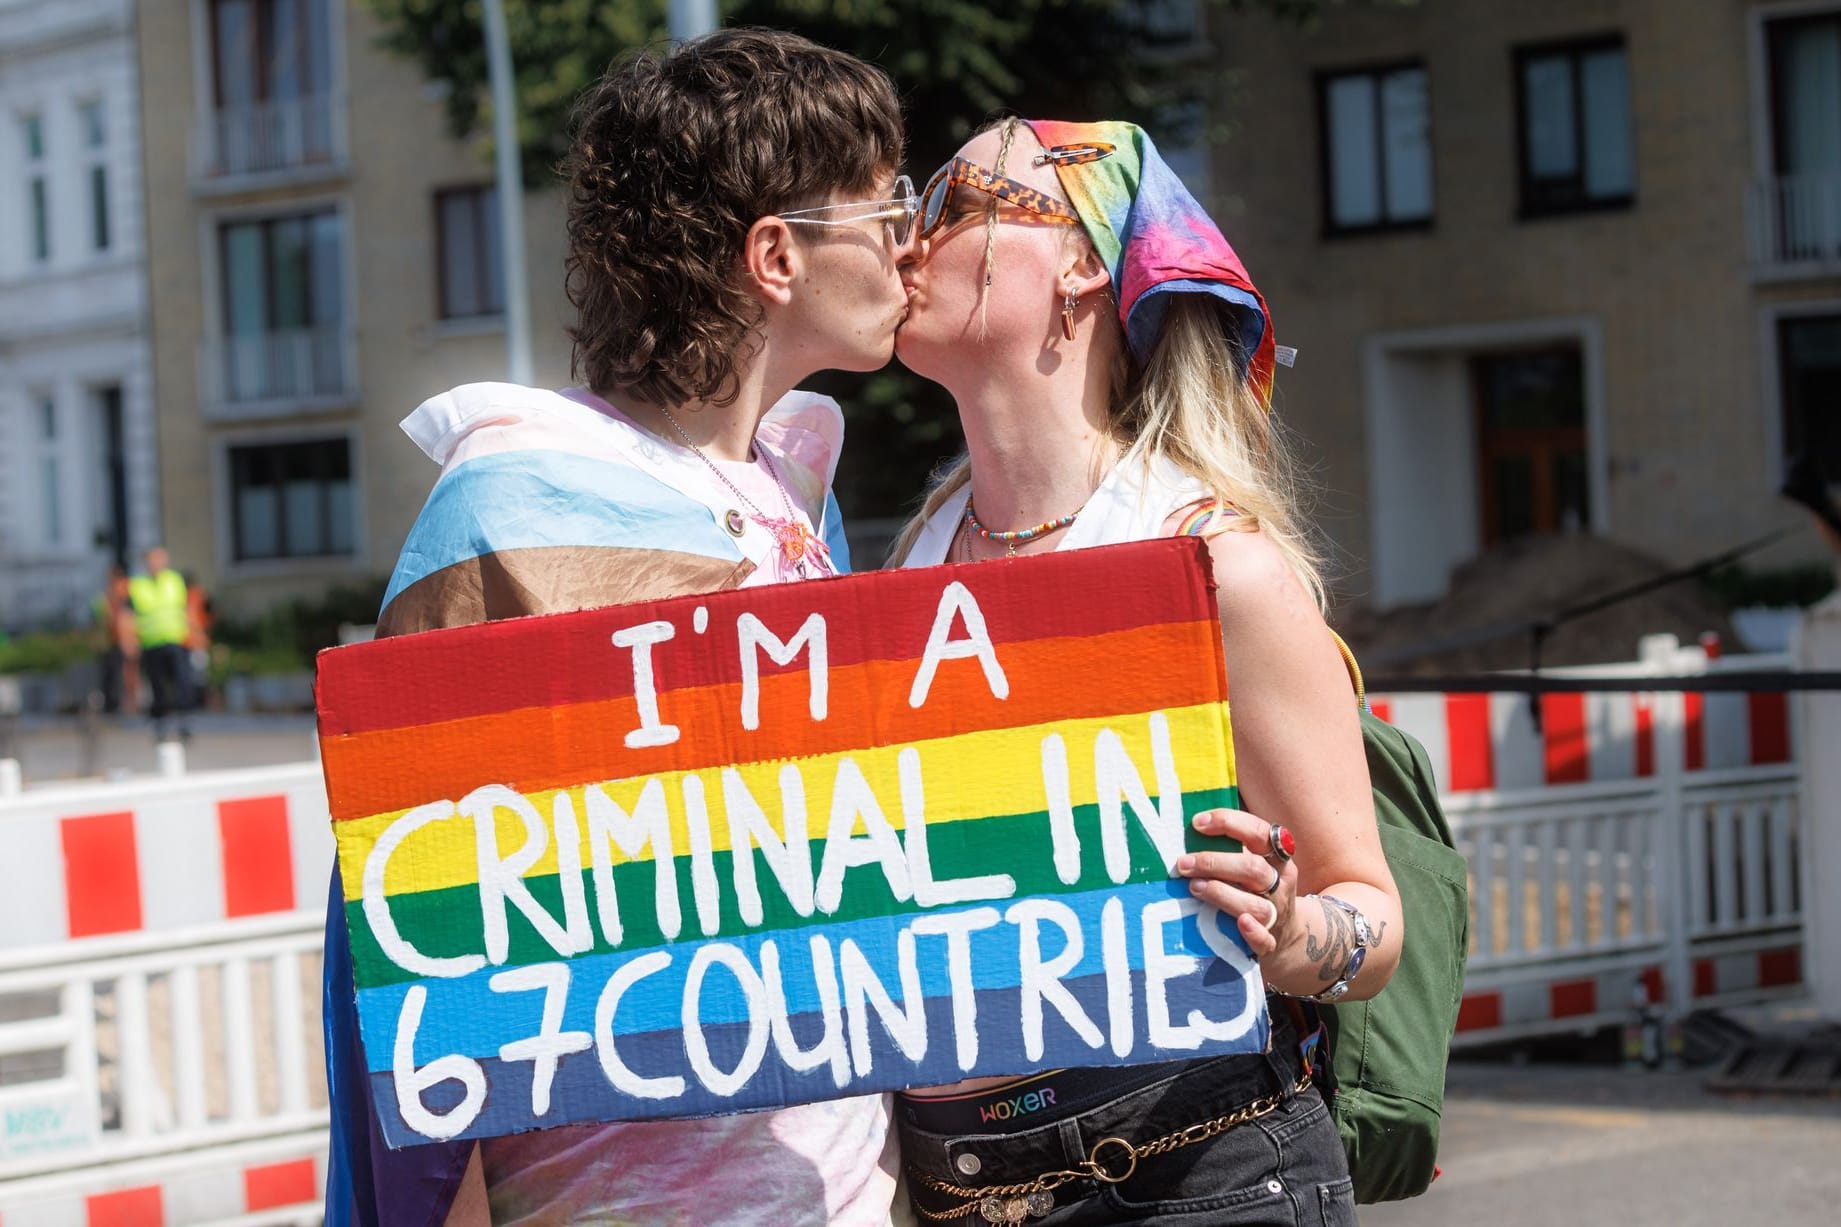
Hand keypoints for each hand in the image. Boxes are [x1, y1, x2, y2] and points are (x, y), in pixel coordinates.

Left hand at [1174, 808, 1296, 957]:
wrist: (1288, 935)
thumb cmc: (1256, 888)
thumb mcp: (1254, 862)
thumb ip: (1230, 846)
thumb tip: (1189, 824)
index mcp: (1277, 857)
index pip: (1258, 833)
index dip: (1228, 823)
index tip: (1197, 823)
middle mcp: (1280, 884)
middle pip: (1252, 869)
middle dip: (1214, 863)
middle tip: (1182, 863)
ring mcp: (1277, 914)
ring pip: (1254, 905)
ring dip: (1222, 894)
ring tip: (1194, 887)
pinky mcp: (1270, 943)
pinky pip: (1265, 940)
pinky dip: (1253, 932)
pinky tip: (1240, 923)